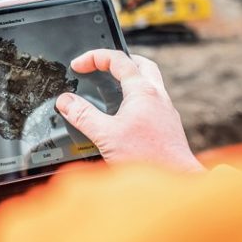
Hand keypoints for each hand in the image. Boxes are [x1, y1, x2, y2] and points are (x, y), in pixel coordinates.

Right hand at [56, 50, 203, 172]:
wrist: (176, 183)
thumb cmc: (148, 159)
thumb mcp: (106, 135)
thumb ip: (83, 116)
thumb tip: (65, 101)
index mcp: (143, 91)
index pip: (118, 60)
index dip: (95, 57)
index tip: (78, 66)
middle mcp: (158, 96)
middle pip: (141, 64)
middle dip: (119, 60)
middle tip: (101, 66)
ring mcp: (166, 111)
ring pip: (149, 82)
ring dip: (130, 79)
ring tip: (111, 88)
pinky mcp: (168, 126)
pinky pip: (153, 101)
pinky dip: (137, 98)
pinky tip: (125, 115)